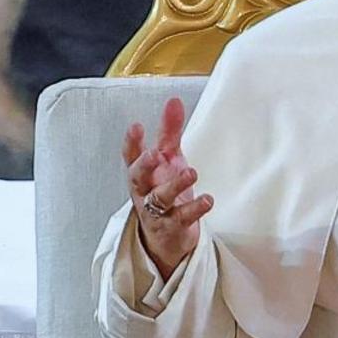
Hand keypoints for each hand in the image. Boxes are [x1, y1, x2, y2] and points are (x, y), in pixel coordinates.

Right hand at [122, 97, 213, 279]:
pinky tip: (207, 199)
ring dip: (174, 185)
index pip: (130, 156)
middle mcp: (145, 191)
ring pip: (159, 198)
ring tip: (190, 173)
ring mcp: (157, 211)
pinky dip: (195, 208)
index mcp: (142, 172)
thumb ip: (169, 131)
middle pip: (137, 178)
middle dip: (143, 165)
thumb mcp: (168, 159)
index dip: (131, 142)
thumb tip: (173, 100)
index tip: (135, 126)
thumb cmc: (164, 190)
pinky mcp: (173, 226)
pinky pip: (182, 217)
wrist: (167, 238)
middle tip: (153, 153)